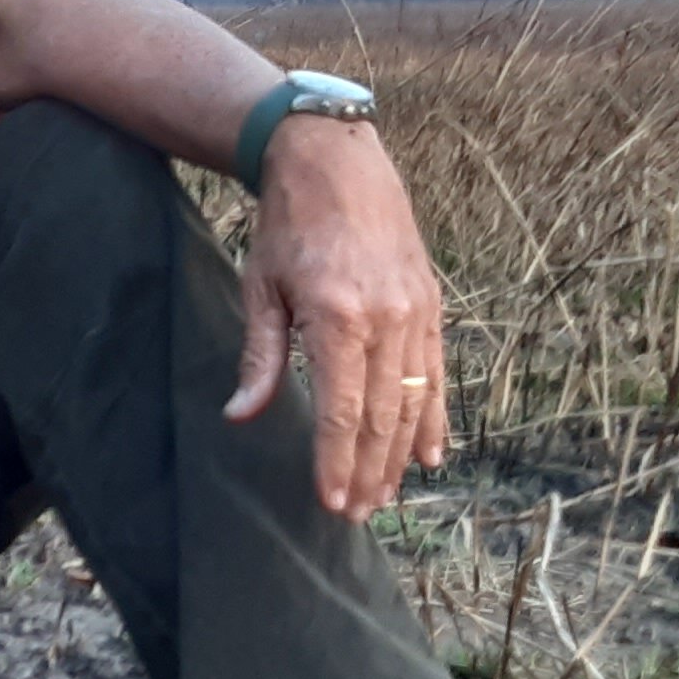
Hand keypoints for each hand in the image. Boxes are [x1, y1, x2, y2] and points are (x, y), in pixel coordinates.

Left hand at [226, 120, 448, 515]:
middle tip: (356, 513)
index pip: (340, 410)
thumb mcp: (262, 289)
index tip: (331, 501)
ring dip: (399, 454)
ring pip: (413, 402)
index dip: (335, 461)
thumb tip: (241, 415)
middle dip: (368, 471)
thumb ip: (259, 357)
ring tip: (385, 495)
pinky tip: (428, 454)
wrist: (339, 165)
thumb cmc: (289, 227)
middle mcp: (386, 320)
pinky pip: (436, 375)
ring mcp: (415, 314)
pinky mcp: (430, 307)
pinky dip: (434, 417)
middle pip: (381, 416)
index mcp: (339, 318)